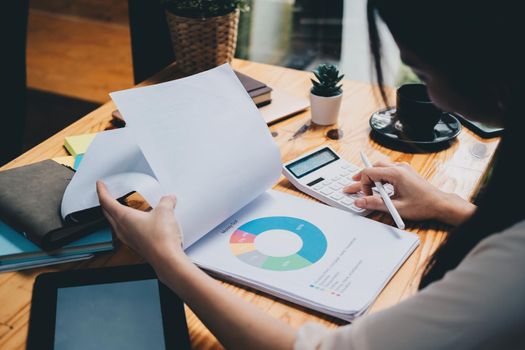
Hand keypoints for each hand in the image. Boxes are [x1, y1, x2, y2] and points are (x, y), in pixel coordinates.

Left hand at [96, 181, 183, 263]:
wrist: (167, 258)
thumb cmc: (160, 238)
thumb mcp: (165, 211)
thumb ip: (166, 202)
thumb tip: (168, 199)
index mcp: (123, 217)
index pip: (106, 201)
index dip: (102, 191)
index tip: (100, 185)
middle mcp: (122, 229)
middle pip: (107, 213)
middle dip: (105, 202)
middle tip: (107, 195)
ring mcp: (128, 239)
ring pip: (115, 223)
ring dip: (115, 214)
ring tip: (121, 208)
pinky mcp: (136, 245)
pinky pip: (126, 231)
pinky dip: (126, 224)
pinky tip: (138, 223)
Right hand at [344, 161, 475, 225]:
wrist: (440, 204)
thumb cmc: (423, 205)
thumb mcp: (396, 207)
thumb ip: (375, 203)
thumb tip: (360, 201)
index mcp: (397, 174)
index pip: (370, 172)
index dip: (363, 184)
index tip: (366, 196)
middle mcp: (400, 168)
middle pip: (374, 167)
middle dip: (362, 177)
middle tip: (353, 186)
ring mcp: (404, 169)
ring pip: (381, 167)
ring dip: (371, 177)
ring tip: (364, 186)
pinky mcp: (406, 173)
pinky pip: (389, 171)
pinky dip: (380, 177)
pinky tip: (379, 186)